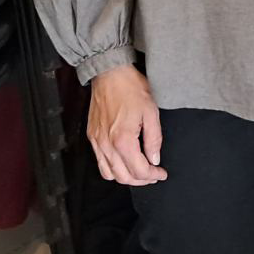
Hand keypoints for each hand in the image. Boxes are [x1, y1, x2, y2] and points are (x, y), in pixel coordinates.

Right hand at [87, 65, 166, 184]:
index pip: (139, 169)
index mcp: (122, 140)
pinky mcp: (92, 137)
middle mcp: (106, 145)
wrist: (110, 73)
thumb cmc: (131, 88)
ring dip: (126, 177)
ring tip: (139, 171)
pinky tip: (123, 163)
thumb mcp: (151, 111)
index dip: (153, 175)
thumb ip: (154, 139)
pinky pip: (100, 163)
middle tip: (153, 175)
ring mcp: (97, 142)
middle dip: (141, 180)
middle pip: (123, 177)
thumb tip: (155, 158)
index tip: (161, 173)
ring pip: (110, 174)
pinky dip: (112, 169)